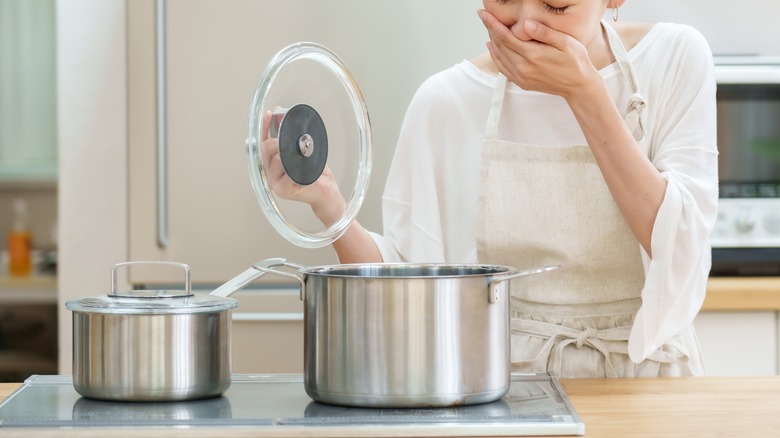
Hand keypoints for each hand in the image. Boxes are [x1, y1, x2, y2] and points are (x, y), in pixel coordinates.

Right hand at [260, 110, 346, 226]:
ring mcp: (275, 182)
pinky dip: (294, 166)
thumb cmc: (314, 173)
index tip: (270, 114)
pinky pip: (286, 171)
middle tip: (292, 139)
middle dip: (279, 140)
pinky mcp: (283, 189)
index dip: (266, 127)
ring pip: (276, 159)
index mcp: (271, 164)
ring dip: (289, 153)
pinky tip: (301, 165)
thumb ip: (292, 137)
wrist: (325, 192)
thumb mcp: (303, 150)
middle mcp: (270, 173)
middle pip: (266, 149)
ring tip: (301, 155)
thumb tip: (286, 117)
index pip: (263, 142)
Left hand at [478, 10, 597, 99]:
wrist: (579, 86)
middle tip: (484, 16)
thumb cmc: (576, 61)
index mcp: (532, 55)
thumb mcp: (565, 42)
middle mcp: (523, 68)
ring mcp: (521, 77)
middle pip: (499, 45)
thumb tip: (526, 24)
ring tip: (489, 27)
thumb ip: (544, 33)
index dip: (492, 23)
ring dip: (491, 41)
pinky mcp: (522, 83)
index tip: (484, 13)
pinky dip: (495, 56)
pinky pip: (502, 68)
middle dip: (490, 29)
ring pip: (499, 56)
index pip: (505, 36)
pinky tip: (492, 47)